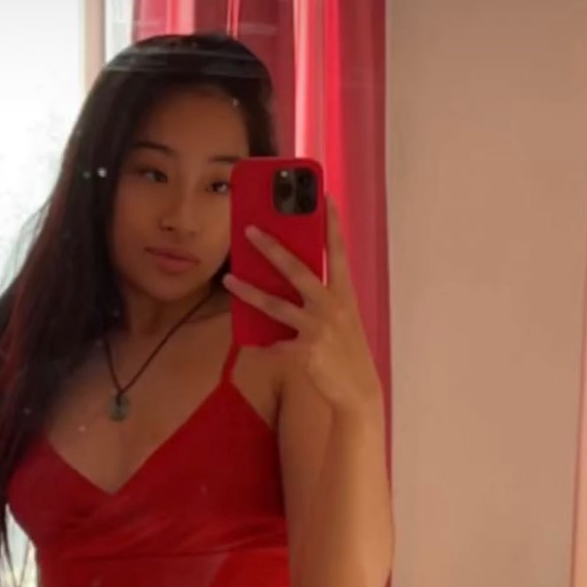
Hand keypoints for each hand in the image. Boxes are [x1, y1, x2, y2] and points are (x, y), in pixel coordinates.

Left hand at [222, 197, 382, 414]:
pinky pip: (274, 345)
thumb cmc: (347, 351)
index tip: (324, 196)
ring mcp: (317, 329)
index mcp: (343, 294)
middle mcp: (331, 306)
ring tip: (228, 279)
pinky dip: (260, 344)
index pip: (337, 251)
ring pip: (275, 305)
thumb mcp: (342, 318)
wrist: (358, 390)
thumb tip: (289, 281)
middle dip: (271, 248)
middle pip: (297, 270)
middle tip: (249, 229)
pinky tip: (247, 341)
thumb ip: (322, 298)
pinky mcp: (305, 352)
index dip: (331, 223)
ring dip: (248, 291)